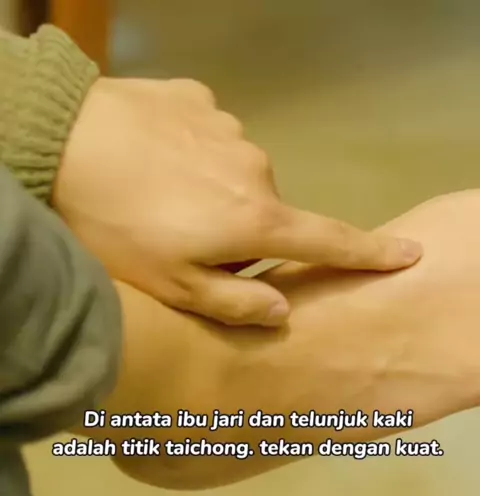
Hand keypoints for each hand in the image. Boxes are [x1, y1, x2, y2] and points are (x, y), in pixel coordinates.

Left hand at [53, 77, 421, 326]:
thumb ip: (236, 302)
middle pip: (264, 212)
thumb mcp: (174, 286)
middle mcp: (255, 168)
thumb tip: (284, 308)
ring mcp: (227, 127)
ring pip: (233, 174)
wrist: (60, 141)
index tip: (406, 254)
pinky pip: (206, 137)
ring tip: (156, 199)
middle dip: (236, 232)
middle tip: (182, 242)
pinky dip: (188, 155)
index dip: (370, 252)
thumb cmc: (119, 228)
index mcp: (256, 218)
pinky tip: (150, 160)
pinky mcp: (196, 99)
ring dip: (209, 192)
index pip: (328, 240)